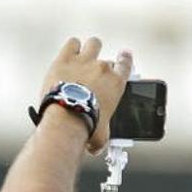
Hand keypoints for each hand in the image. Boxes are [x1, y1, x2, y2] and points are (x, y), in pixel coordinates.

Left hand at [39, 37, 132, 153]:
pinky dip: (72, 47)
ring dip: (90, 49)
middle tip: (92, 74)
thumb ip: (102, 138)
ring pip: (93, 43)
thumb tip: (96, 149)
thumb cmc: (87, 126)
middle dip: (100, 65)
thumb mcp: (101, 135)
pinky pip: (72, 43)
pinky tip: (69, 53)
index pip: (126, 64)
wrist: (67, 116)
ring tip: (83, 56)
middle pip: (106, 59)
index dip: (124, 59)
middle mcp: (103, 68)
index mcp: (116, 83)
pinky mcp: (65, 58)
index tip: (123, 57)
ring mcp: (84, 60)